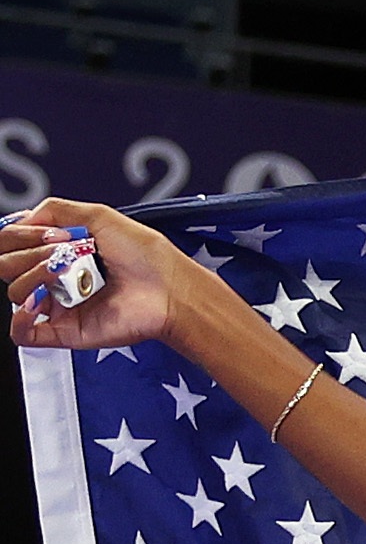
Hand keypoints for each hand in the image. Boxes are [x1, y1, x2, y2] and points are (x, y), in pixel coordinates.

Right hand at [2, 201, 187, 352]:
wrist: (170, 289)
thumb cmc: (146, 256)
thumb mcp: (98, 216)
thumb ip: (54, 210)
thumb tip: (20, 219)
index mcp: (57, 251)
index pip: (11, 242)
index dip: (17, 234)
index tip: (46, 232)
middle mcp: (53, 277)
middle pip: (7, 264)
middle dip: (28, 252)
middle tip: (62, 251)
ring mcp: (58, 305)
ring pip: (15, 291)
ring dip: (34, 275)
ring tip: (66, 273)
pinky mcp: (65, 331)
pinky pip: (22, 333)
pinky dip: (19, 320)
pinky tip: (37, 305)